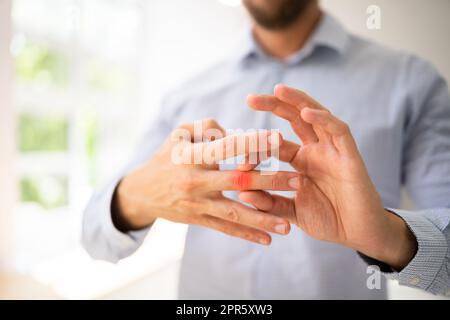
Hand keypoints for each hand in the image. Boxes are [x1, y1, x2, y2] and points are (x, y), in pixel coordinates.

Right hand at [113, 118, 298, 244]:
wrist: (142, 191)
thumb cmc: (167, 156)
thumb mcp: (180, 134)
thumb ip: (208, 127)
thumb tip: (234, 131)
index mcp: (191, 155)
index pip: (226, 147)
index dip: (253, 143)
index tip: (278, 139)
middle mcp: (195, 181)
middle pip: (238, 181)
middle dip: (270, 181)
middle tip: (297, 181)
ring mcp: (197, 204)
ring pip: (234, 213)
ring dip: (262, 219)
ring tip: (288, 227)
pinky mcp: (198, 219)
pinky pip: (225, 229)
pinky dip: (246, 235)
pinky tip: (267, 241)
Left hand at [239, 85, 416, 267]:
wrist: (358, 235)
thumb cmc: (328, 220)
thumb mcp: (291, 211)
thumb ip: (269, 203)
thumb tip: (241, 194)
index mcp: (302, 161)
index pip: (277, 142)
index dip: (257, 143)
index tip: (237, 151)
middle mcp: (317, 150)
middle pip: (295, 118)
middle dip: (274, 105)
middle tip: (250, 98)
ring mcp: (334, 151)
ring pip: (317, 116)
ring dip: (299, 101)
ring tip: (279, 90)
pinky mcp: (351, 156)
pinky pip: (339, 132)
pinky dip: (324, 120)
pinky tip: (307, 113)